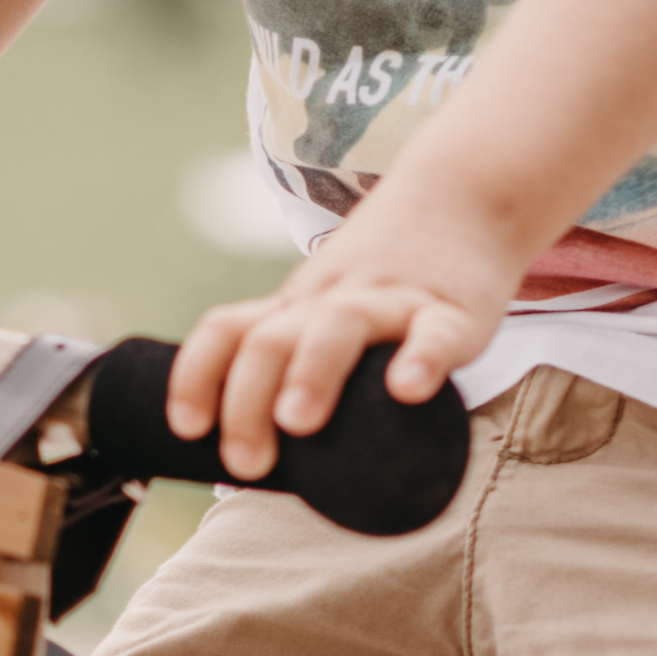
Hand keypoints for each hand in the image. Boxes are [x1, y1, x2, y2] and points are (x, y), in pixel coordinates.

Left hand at [166, 179, 525, 478]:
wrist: (469, 192)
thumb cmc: (393, 274)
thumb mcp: (333, 305)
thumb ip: (305, 362)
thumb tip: (270, 454)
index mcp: (299, 306)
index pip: (228, 330)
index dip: (197, 376)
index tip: (187, 429)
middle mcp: (333, 300)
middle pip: (271, 339)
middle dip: (246, 402)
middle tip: (246, 463)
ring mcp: (392, 300)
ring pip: (340, 326)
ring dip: (311, 373)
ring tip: (297, 422)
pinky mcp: (453, 310)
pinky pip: (435, 332)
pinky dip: (421, 360)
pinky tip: (408, 390)